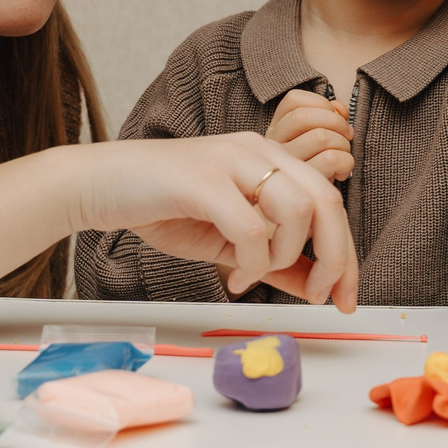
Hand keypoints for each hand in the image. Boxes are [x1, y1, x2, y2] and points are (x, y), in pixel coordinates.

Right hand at [67, 132, 359, 311]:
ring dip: (283, 258)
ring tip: (253, 276)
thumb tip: (315, 287)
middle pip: (326, 202)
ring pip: (296, 211)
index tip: (347, 296)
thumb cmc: (163, 208)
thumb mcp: (229, 240)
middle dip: (336, 258)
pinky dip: (252, 263)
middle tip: (323, 297)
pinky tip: (232, 277)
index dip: (347, 253)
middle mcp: (257, 150)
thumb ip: (273, 258)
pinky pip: (251, 228)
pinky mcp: (203, 179)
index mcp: (268, 158)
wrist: (99, 185)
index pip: (329, 201)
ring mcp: (231, 160)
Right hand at [266, 89, 351, 183]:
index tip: (337, 117)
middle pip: (306, 116)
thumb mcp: (315, 147)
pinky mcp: (298, 187)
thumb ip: (326, 120)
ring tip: (342, 160)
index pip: (293, 101)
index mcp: (274, 133)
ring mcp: (283, 167)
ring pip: (320, 136)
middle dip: (337, 123)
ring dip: (343, 146)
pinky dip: (346, 163)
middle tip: (345, 139)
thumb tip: (340, 109)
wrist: (297, 224)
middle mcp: (272, 147)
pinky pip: (331, 159)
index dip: (322, 103)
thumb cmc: (311, 181)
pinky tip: (341, 174)